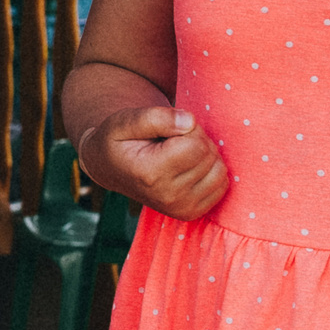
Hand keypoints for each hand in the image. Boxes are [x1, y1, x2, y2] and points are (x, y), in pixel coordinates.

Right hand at [87, 105, 227, 218]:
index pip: (196, 145)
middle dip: (197, 140)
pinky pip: (221, 186)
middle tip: (172, 140)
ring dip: (205, 156)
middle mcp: (167, 196)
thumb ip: (157, 117)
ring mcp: (180, 208)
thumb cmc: (118, 141)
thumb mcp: (125, 120)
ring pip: (219, 171)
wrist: (109, 168)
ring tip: (180, 153)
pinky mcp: (190, 213)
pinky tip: (189, 167)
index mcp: (150, 174)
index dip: (188, 129)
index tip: (169, 130)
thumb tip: (190, 122)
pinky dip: (210, 171)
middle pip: (209, 156)